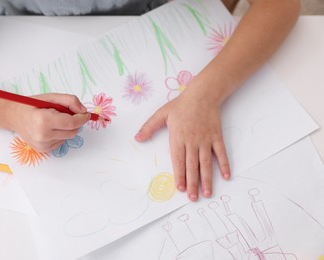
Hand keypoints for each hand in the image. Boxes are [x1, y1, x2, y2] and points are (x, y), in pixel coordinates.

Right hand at [8, 93, 89, 151]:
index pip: (72, 122)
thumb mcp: (51, 97)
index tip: (86, 114)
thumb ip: (70, 101)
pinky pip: (61, 142)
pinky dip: (60, 134)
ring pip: (68, 137)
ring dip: (67, 128)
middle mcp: (43, 135)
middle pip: (73, 131)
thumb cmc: (33, 105)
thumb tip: (83, 111)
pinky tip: (50, 128)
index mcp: (44, 120)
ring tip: (56, 120)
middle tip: (68, 114)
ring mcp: (42, 145)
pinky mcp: (43, 150)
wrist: (14, 116)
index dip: (82, 118)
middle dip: (75, 122)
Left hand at [135, 81, 230, 200]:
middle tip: (193, 198)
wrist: (203, 94)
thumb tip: (137, 138)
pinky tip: (225, 176)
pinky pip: (221, 153)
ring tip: (207, 193)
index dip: (180, 175)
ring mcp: (206, 140)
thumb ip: (149, 127)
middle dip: (193, 183)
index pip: (178, 160)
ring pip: (206, 163)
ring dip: (207, 179)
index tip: (180, 188)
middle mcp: (193, 141)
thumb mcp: (161, 114)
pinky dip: (224, 164)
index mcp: (178, 137)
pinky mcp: (217, 137)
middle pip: (192, 166)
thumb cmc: (181, 105)